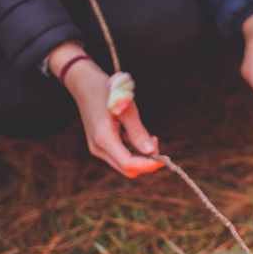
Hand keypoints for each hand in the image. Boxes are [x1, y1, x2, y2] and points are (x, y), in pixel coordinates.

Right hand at [48, 42, 161, 176]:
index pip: (129, 164)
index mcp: (104, 139)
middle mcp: (99, 148)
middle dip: (146, 160)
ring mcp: (98, 148)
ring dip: (140, 154)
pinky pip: (121, 154)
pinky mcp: (101, 145)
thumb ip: (138, 132)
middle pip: (128, 168)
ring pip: (125, 163)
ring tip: (149, 135)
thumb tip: (151, 152)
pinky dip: (133, 149)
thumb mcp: (127, 110)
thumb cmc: (108, 93)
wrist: (86, 85)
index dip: (149, 165)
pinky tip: (137, 135)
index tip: (167, 158)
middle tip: (156, 142)